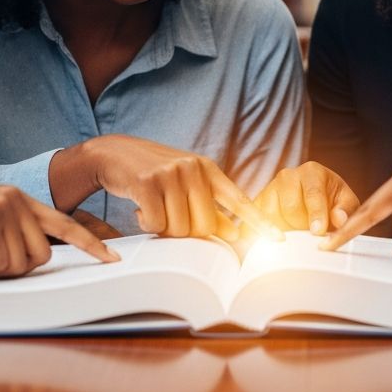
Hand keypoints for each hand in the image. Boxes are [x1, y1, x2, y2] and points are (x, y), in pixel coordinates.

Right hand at [0, 181, 118, 276]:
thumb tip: (34, 260)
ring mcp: (4, 209)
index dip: (90, 242)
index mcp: (22, 199)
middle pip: (42, 255)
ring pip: (20, 263)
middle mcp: (19, 200)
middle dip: (15, 266)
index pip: (65, 223)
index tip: (112, 257)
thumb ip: (13, 233)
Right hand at [88, 135, 279, 241]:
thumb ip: (207, 205)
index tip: (278, 239)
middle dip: (186, 232)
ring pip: (179, 229)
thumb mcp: (184, 183)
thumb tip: (234, 233)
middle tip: (169, 218)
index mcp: (206, 168)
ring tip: (154, 209)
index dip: (258, 221)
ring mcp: (171, 173)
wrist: (113, 152)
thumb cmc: (152, 173)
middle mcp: (193, 167)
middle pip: (204, 226)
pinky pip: (156, 224)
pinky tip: (141, 208)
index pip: (238, 200)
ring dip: (163, 228)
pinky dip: (147, 223)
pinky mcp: (148, 182)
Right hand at [253, 162, 359, 235]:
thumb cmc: (332, 201)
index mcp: (312, 172)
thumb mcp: (346, 203)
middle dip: (303, 226)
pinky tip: (275, 240)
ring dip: (286, 232)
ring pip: (273, 217)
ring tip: (297, 233)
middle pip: (291, 208)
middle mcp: (288, 176)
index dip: (316, 214)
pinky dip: (265, 234)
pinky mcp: (257, 204)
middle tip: (310, 234)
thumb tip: (339, 219)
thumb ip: (346, 210)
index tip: (318, 231)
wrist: (315, 201)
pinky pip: (257, 223)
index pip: (312, 194)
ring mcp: (270, 188)